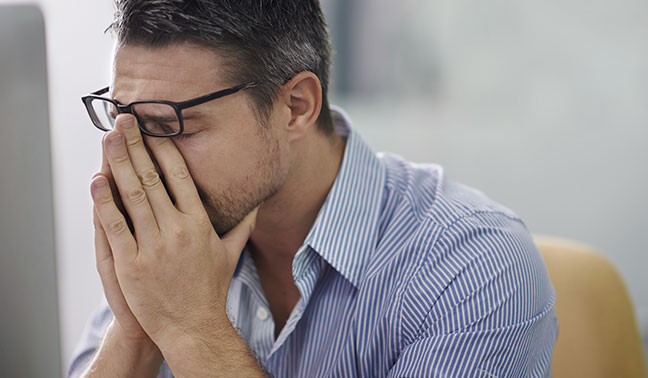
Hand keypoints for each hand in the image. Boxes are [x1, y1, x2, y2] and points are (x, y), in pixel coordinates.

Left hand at [90, 114, 257, 352]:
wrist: (193, 327)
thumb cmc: (210, 290)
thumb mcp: (230, 254)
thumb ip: (242, 226)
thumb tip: (256, 206)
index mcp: (199, 223)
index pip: (180, 176)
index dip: (164, 149)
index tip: (153, 128)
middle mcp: (178, 229)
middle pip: (153, 178)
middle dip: (137, 145)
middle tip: (125, 120)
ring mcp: (153, 246)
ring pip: (133, 195)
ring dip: (119, 162)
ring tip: (109, 137)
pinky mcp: (131, 264)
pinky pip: (115, 226)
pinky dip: (104, 201)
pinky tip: (97, 179)